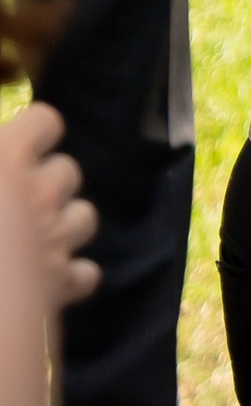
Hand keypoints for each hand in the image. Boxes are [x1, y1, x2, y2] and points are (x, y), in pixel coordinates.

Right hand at [0, 101, 96, 316]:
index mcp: (9, 158)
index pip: (44, 121)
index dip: (33, 130)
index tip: (13, 145)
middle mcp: (41, 192)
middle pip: (67, 171)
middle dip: (48, 180)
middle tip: (14, 197)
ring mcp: (56, 238)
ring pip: (84, 217)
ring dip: (64, 222)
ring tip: (31, 235)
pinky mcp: (63, 284)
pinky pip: (84, 273)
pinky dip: (70, 275)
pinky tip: (45, 280)